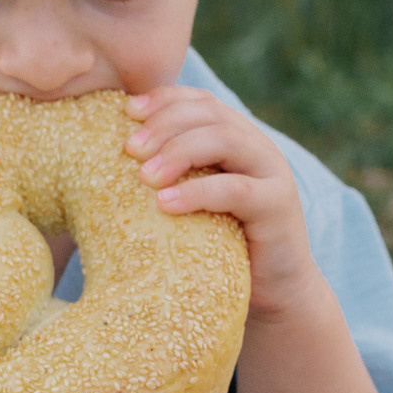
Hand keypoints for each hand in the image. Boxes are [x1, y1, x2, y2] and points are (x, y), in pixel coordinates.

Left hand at [125, 89, 318, 318]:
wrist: (274, 293)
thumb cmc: (222, 248)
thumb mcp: (194, 204)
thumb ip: (171, 177)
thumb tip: (114, 163)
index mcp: (237, 139)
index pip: (201, 102)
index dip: (164, 99)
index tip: (126, 112)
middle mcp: (258, 148)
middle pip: (210, 114)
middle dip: (165, 124)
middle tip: (129, 148)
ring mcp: (272, 174)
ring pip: (225, 140)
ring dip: (179, 152)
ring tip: (144, 176)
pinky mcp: (278, 206)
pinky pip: (236, 189)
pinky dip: (198, 192)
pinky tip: (165, 204)